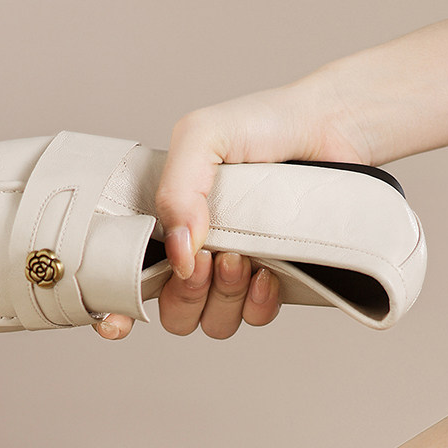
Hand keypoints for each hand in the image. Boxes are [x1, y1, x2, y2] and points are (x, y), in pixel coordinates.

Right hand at [94, 78, 367, 339]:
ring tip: (242, 256)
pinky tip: (269, 270)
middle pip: (171, 312)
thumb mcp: (202, 137)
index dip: (116, 309)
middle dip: (185, 296)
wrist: (332, 127)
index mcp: (167, 222)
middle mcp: (196, 253)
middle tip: (209, 258)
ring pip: (212, 323)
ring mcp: (235, 272)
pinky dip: (258, 301)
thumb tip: (180, 257)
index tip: (115, 322)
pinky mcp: (275, 282)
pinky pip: (254, 318)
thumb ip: (177, 191)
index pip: (127, 278)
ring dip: (223, 297)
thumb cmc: (262, 124)